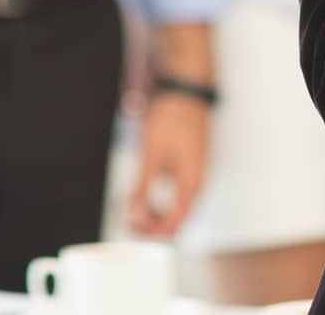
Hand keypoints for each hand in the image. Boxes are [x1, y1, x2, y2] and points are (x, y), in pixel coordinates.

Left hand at [126, 93, 210, 235]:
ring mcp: (196, 174)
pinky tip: (144, 193)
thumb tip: (132, 217)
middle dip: (150, 224)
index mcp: (191, 182)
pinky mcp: (191, 168)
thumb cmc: (172, 119)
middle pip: (177, 219)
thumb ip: (142, 189)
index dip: (150, 231)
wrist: (187, 92)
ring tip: (131, 206)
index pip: (175, 224)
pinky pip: (178, 195)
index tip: (129, 223)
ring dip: (155, 213)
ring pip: (178, 208)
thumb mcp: (151, 155)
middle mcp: (198, 182)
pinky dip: (161, 200)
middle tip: (126, 216)